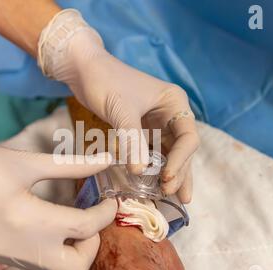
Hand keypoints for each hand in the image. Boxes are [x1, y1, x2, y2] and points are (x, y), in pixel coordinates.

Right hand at [0, 129, 116, 269]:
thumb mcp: (26, 161)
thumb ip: (71, 166)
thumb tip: (105, 162)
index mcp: (25, 219)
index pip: (83, 228)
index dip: (105, 213)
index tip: (111, 199)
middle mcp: (18, 247)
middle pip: (75, 267)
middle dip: (92, 244)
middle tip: (91, 217)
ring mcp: (8, 255)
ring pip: (57, 269)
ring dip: (74, 248)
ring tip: (74, 218)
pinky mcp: (0, 254)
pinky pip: (39, 262)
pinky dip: (55, 248)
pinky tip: (53, 223)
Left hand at [38, 10, 199, 202]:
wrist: (84, 69)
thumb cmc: (105, 82)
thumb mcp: (121, 111)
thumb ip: (133, 140)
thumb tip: (139, 172)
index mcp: (174, 102)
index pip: (188, 137)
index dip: (181, 160)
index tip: (167, 178)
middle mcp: (170, 113)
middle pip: (181, 148)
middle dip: (179, 172)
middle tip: (175, 197)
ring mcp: (157, 122)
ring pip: (169, 153)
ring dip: (170, 174)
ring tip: (172, 198)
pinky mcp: (142, 129)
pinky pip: (152, 151)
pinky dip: (153, 168)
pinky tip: (154, 185)